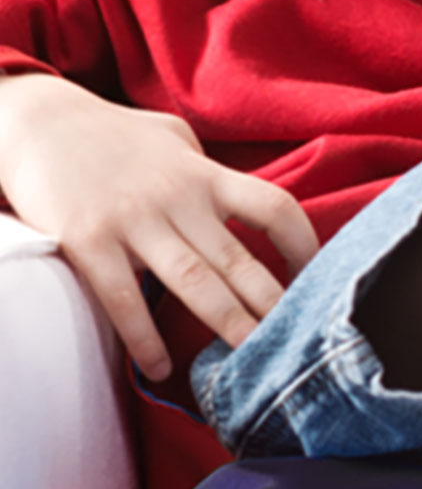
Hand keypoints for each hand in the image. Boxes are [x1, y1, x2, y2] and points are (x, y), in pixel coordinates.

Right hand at [0, 73, 318, 380]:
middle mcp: (178, 198)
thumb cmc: (114, 133)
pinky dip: (143, 336)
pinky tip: (159, 366)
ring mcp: (134, 220)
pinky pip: (122, 297)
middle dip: (269, 302)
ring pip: (191, 281)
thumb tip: (236, 198)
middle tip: (296, 340)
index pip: (274, 207)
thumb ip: (207, 169)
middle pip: (237, 258)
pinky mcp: (87, 240)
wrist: (38, 122)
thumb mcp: (174, 138)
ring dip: (223, 322)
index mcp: (206, 174)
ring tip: (248, 358)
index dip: (303, 242)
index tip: (317, 275)